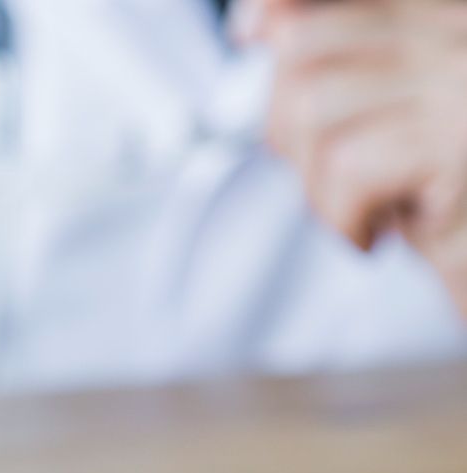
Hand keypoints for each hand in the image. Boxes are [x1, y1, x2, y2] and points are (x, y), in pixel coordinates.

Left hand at [246, 0, 466, 311]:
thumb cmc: (450, 206)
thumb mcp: (389, 126)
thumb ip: (338, 71)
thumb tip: (256, 26)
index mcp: (445, 23)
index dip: (281, 14)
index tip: (243, 33)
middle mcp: (457, 40)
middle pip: (310, 50)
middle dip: (283, 124)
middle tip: (322, 176)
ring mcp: (460, 90)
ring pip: (316, 110)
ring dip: (313, 183)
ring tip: (357, 212)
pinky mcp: (457, 148)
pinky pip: (349, 167)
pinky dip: (342, 215)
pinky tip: (374, 234)